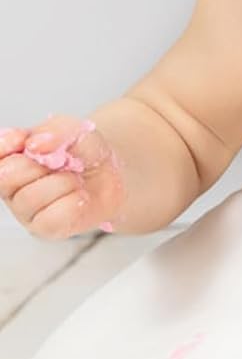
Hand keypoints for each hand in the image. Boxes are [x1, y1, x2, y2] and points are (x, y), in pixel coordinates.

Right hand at [0, 115, 124, 239]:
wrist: (114, 175)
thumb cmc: (84, 154)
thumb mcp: (75, 131)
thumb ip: (55, 131)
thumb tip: (33, 145)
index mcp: (10, 159)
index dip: (4, 146)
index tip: (22, 140)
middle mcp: (11, 186)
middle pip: (5, 177)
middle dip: (37, 165)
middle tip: (61, 162)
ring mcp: (25, 210)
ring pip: (30, 198)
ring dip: (62, 183)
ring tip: (76, 179)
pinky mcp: (45, 228)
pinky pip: (52, 218)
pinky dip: (73, 202)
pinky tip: (80, 196)